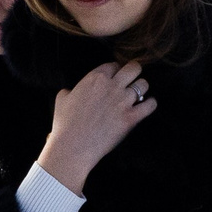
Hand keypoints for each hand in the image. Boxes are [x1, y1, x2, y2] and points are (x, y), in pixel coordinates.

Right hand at [34, 61, 155, 195]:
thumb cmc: (65, 124)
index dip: (115, 71)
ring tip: (138, 94)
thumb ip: (69, 91)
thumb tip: (69, 92)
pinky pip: (150, 105)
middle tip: (132, 79)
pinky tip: (147, 105)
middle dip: (134, 72)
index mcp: (95, 78)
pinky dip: (150, 104)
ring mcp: (123, 101)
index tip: (115, 77)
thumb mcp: (61, 100)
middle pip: (133, 68)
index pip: (113, 65)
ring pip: (143, 84)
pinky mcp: (131, 118)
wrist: (73, 146)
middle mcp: (112, 86)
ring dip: (141, 88)